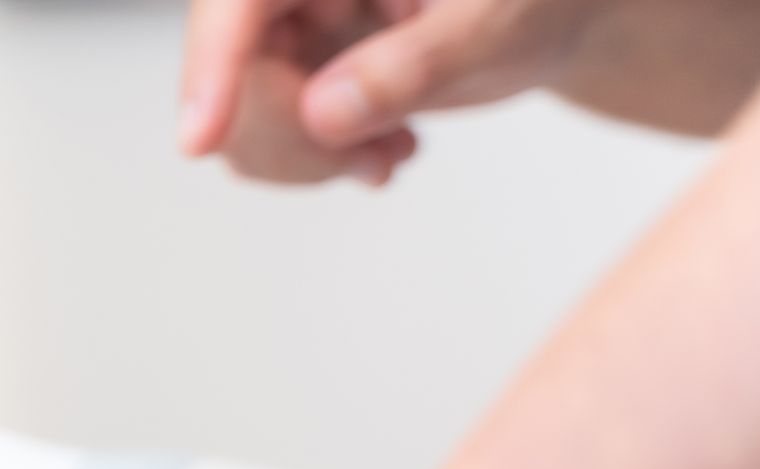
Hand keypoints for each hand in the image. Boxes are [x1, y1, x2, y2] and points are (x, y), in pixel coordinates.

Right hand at [182, 0, 759, 184]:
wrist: (559, 14)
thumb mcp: (501, 24)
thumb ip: (418, 63)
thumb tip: (325, 112)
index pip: (242, 1)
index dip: (213, 67)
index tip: (200, 141)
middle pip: (233, 68)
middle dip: (289, 133)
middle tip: (369, 156)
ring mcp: (291, 20)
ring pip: (238, 112)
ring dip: (305, 157)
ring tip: (389, 153)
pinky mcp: (298, 61)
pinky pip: (263, 132)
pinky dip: (316, 162)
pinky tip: (383, 152)